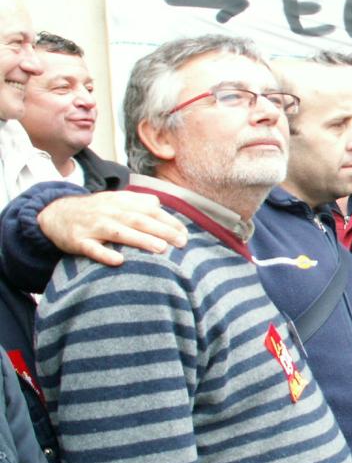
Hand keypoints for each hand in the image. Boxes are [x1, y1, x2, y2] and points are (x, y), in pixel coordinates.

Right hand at [37, 191, 187, 266]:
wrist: (55, 213)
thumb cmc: (96, 211)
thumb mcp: (116, 201)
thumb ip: (140, 204)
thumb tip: (162, 208)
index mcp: (121, 202)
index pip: (150, 210)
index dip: (168, 221)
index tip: (185, 234)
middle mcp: (109, 212)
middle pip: (139, 220)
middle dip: (162, 230)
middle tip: (180, 243)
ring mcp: (93, 226)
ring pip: (119, 232)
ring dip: (140, 240)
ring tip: (160, 249)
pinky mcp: (78, 241)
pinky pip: (92, 248)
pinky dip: (105, 254)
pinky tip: (119, 261)